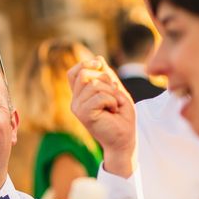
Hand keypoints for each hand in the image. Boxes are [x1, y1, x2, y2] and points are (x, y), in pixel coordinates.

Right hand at [68, 57, 135, 176]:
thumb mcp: (115, 90)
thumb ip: (106, 76)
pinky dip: (112, 101)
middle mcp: (76, 101)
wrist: (125, 139)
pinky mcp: (83, 114)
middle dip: (106, 79)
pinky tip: (113, 111)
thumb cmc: (121, 117)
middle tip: (114, 95)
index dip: (85, 64)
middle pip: (84, 74)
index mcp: (80, 95)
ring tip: (114, 105)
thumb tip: (98, 59)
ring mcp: (77, 108)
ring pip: (94, 84)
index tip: (100, 65)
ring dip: (112, 93)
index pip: (73, 72)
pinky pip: (99, 96)